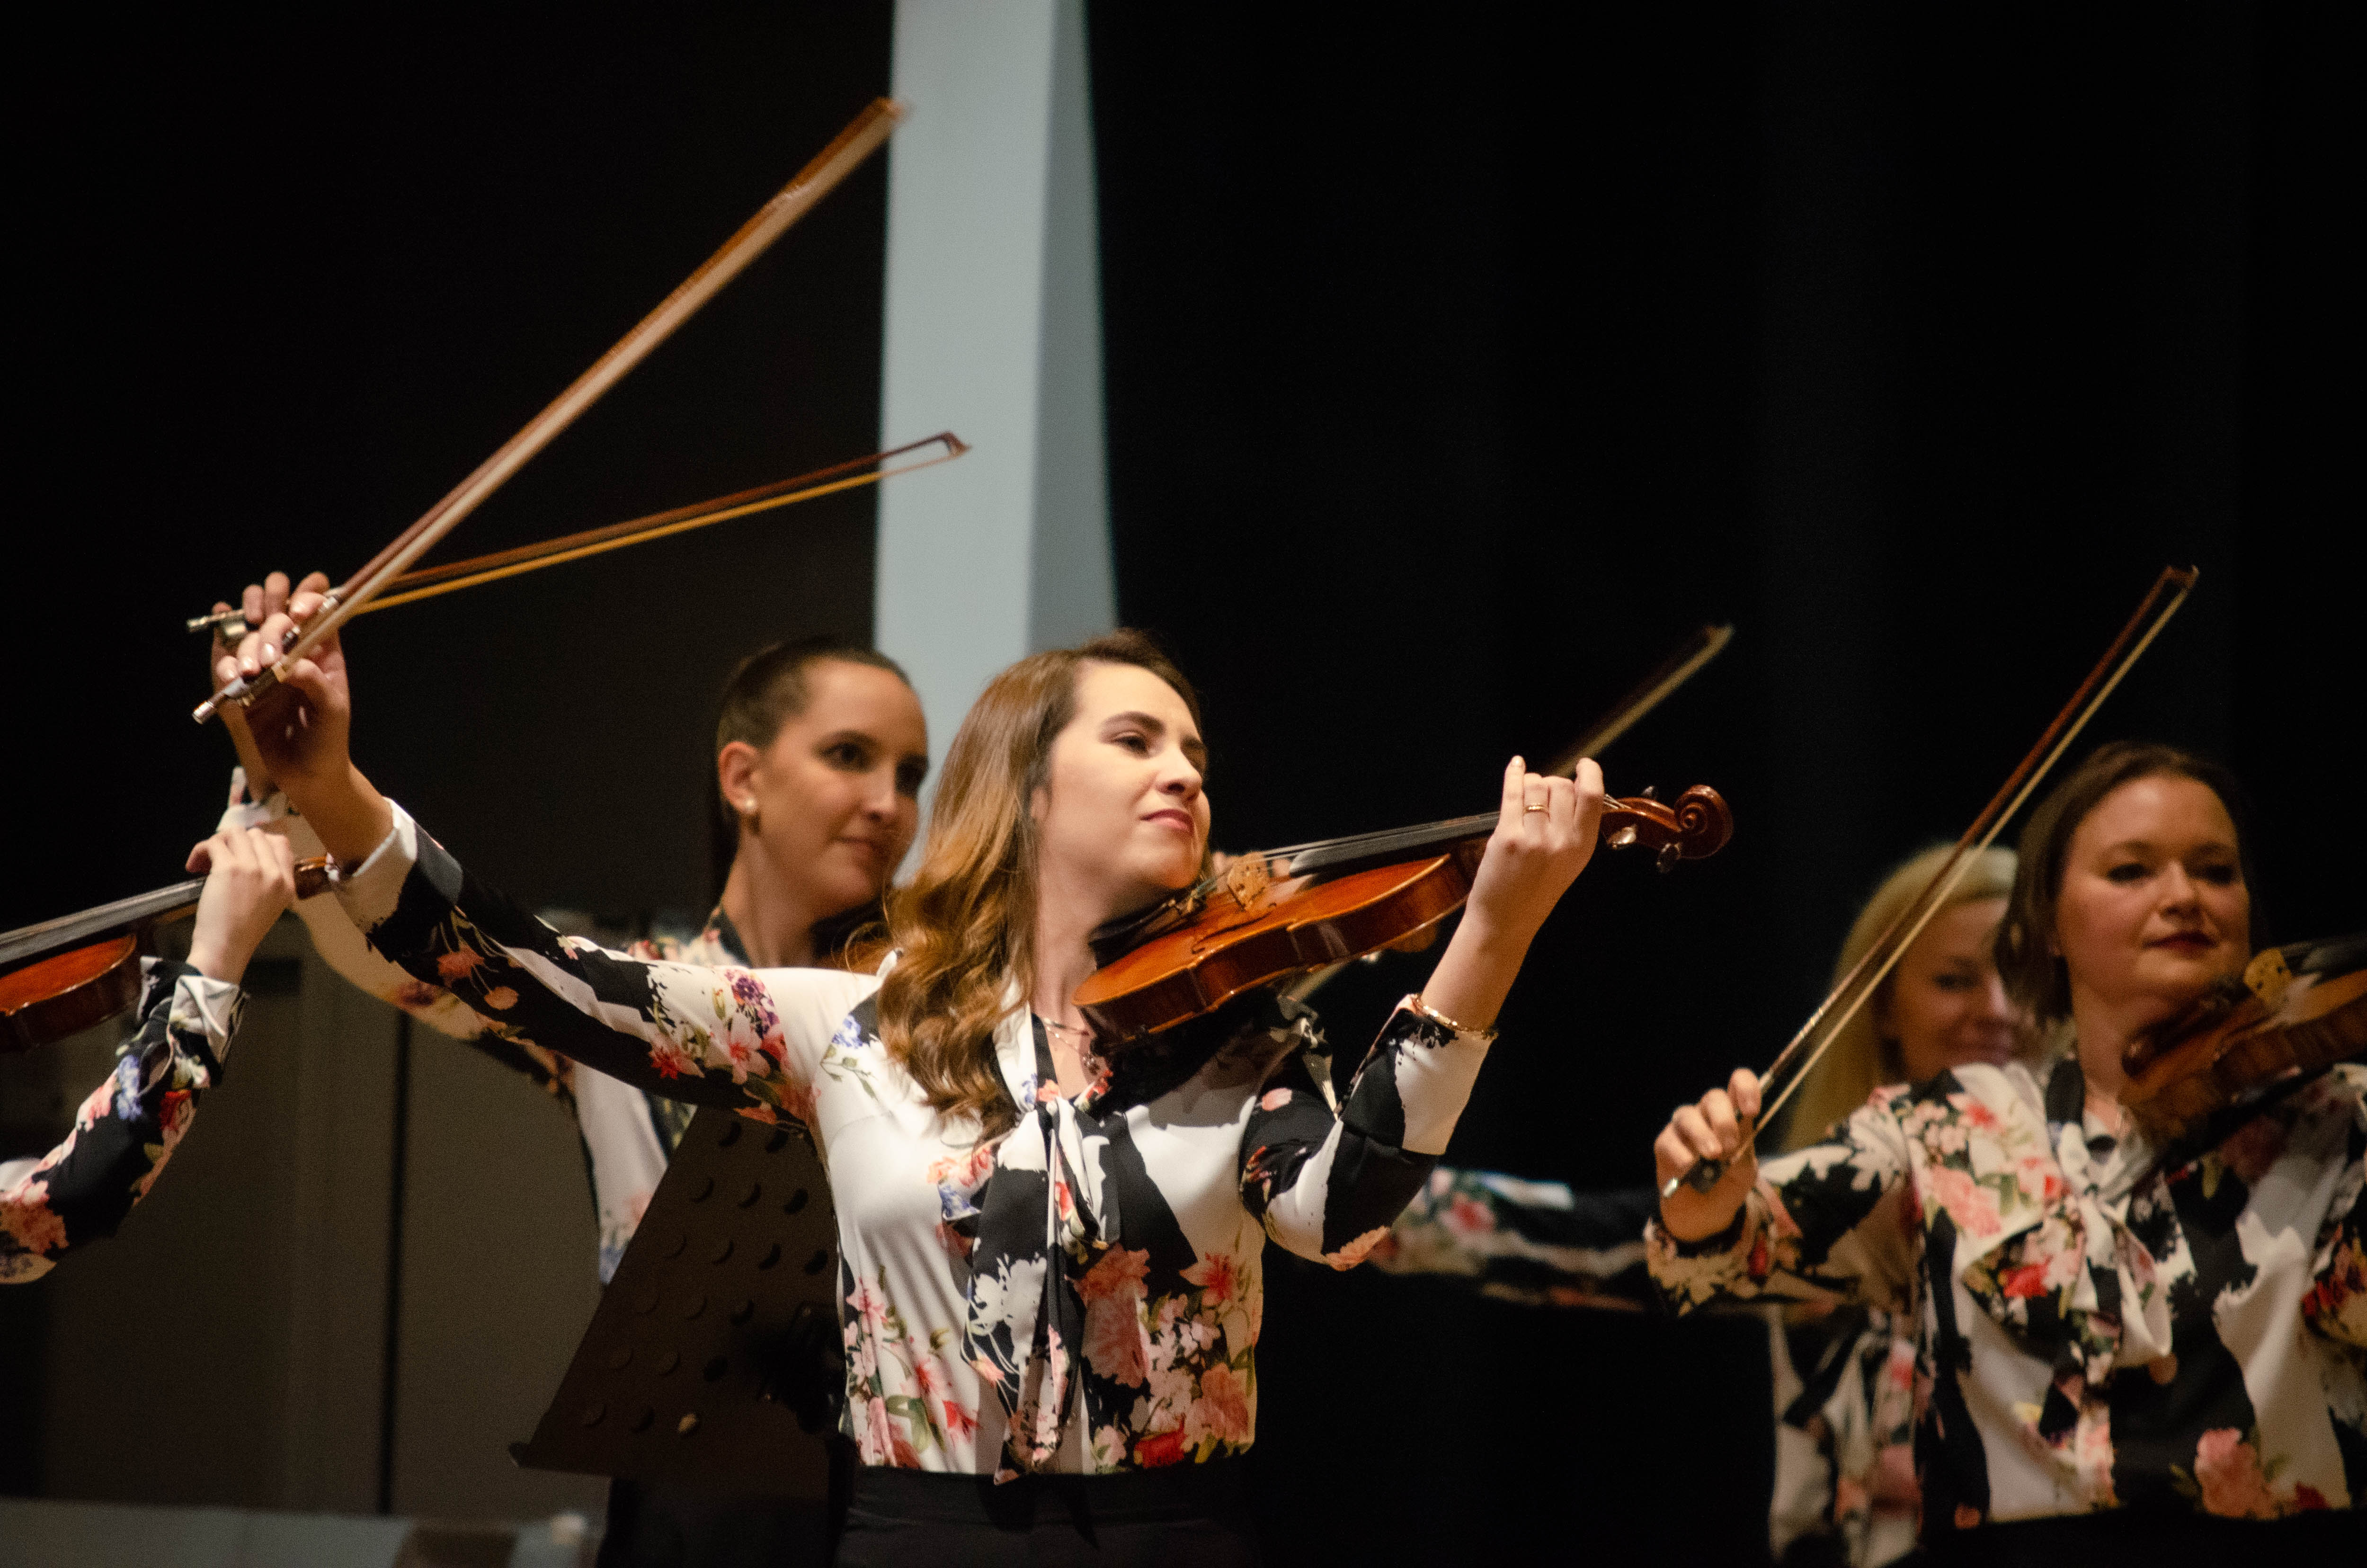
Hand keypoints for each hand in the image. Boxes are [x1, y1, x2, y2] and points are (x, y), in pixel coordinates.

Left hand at [185, 826, 298, 982]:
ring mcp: (253, 869)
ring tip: (207, 861)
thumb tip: (249, 854)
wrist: (225, 949)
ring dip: (218, 842)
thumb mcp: (270, 905)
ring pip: (235, 833)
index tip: (241, 853)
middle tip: (220, 858)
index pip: (280, 844)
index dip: (258, 843)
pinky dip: (201, 849)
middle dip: (235, 842)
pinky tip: (194, 866)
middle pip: (257, 834)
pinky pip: (213, 843)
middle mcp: (274, 873)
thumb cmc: (241, 933)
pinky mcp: (229, 869)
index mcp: (287, 883)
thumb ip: (268, 880)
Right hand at [210, 570, 328, 799]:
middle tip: (270, 657)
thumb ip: (316, 681)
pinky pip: (227, 659)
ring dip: (247, 645)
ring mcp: (264, 662)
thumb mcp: (332, 709)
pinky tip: (234, 677)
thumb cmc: (329, 739)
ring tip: (251, 673)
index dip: (305, 596)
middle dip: (270, 623)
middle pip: (276, 608)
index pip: (315, 603)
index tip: (297, 616)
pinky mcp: (241, 681)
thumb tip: (288, 662)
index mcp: (322, 648)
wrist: (306, 775)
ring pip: (249, 629)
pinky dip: (226, 663)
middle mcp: (291, 648)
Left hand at [1411, 756, 1605, 1033]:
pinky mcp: (1507, 837)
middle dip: (1551, 782)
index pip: (1593, 796)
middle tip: (1542, 794)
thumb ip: (1573, 829)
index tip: (1584, 765)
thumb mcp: (1568, 864)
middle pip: (1562, 786)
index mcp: (1582, 848)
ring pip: (1537, 786)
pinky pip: (1512, 793)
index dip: (1590, 773)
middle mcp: (1562, 842)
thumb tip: (1571, 787)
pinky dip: (1513, 774)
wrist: (1505, 923)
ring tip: (1525, 795)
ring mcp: (1535, 839)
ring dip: (1530, 784)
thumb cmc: (1534, 892)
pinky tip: (1515, 765)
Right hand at [1654, 1066, 1760, 1241]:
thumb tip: (1731, 1142)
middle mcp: (1707, 1116)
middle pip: (1713, 1097)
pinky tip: (1688, 1169)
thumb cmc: (1727, 1186)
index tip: (1750, 1110)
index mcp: (1733, 1116)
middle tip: (1729, 1146)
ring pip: (1688, 1115)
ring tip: (1712, 1156)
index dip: (1745, 1088)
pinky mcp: (1665, 1144)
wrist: (1705, 1216)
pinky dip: (1681, 1155)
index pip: (1739, 1084)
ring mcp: (1684, 1129)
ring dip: (1702, 1135)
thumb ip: (1742, 1153)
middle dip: (1723, 1120)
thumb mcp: (1744, 1172)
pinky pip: (1670, 1141)